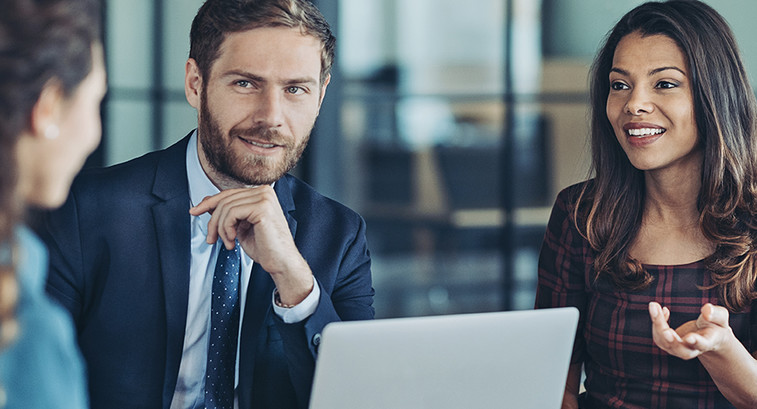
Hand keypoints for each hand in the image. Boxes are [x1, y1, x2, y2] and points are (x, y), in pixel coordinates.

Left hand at [190, 186, 313, 303]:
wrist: (281, 263)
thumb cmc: (265, 248)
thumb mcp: (240, 227)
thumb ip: (227, 213)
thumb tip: (206, 202)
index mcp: (261, 193)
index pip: (229, 193)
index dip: (209, 203)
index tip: (194, 211)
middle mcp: (264, 191)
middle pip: (225, 199)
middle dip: (213, 221)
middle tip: (211, 239)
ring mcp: (264, 198)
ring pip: (226, 207)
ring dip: (221, 229)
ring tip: (228, 243)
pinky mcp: (262, 207)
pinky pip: (232, 213)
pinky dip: (226, 229)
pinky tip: (233, 240)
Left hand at [649, 301, 732, 359]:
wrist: (708, 336)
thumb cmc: (715, 326)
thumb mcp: (721, 318)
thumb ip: (716, 314)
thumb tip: (706, 310)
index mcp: (708, 343)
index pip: (702, 344)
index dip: (695, 342)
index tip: (689, 338)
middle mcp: (691, 349)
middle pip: (678, 348)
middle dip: (670, 339)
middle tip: (665, 329)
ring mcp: (678, 349)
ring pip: (664, 342)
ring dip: (657, 324)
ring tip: (654, 305)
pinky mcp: (668, 344)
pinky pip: (658, 335)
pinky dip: (657, 321)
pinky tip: (660, 308)